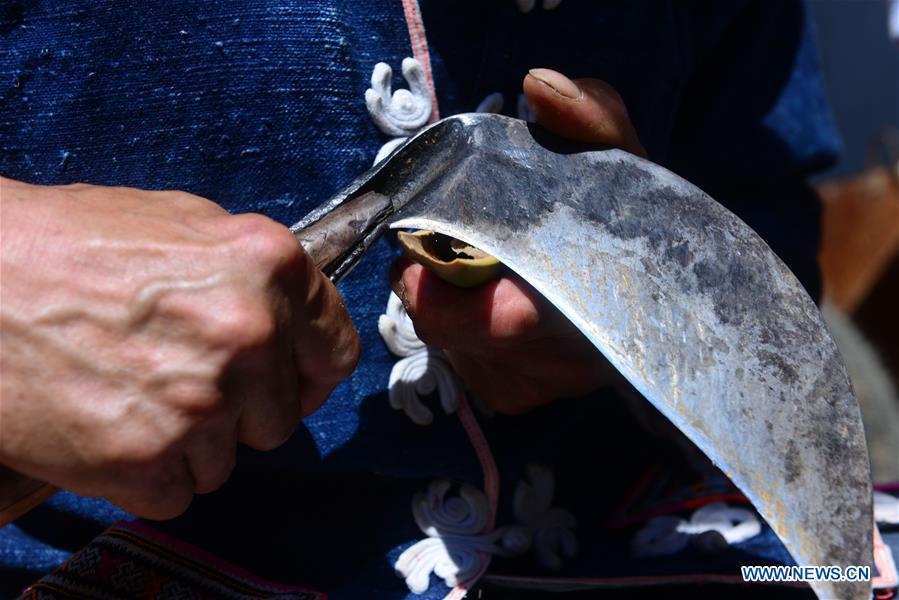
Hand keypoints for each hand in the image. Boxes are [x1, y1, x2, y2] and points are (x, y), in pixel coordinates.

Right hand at [0, 178, 359, 518]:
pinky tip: (109, 426)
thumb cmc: (69, 244)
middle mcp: (248, 333)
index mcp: (269, 265)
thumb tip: (294, 323)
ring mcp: (201, 400)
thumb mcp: (187, 224)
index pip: (337, 352)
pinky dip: (147, 474)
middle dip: (239, 409)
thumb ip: (257, 277)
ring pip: (228, 461)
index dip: (310, 373)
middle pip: (281, 416)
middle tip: (175, 377)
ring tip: (130, 393)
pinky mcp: (147, 459)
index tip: (289, 382)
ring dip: (189, 443)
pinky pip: (179, 493)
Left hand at [391, 68, 644, 413]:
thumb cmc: (628, 220)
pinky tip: (482, 303)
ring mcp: (535, 388)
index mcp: (589, 304)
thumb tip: (539, 86)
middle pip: (451, 330)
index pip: (499, 317)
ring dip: (440, 301)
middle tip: (438, 242)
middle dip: (430, 280)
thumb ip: (590, 116)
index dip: (444, 284)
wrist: (659, 289)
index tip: (429, 240)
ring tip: (468, 268)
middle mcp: (562, 363)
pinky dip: (455, 328)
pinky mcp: (513, 399)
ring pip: (447, 345)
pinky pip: (457, 361)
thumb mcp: (619, 157)